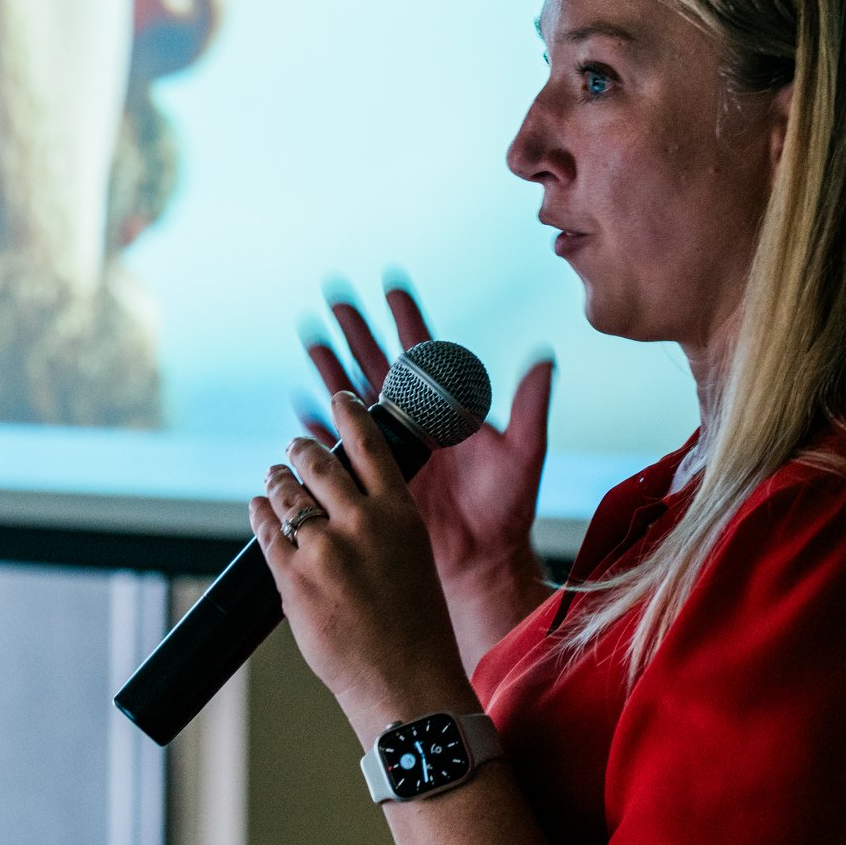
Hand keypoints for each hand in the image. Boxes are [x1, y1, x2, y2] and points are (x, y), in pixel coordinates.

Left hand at [250, 392, 479, 742]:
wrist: (404, 682)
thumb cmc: (417, 625)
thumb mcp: (414, 556)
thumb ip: (383, 521)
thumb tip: (348, 498)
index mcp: (399, 513)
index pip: (368, 443)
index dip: (349, 413)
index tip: (339, 397)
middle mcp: (360, 523)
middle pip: (318, 463)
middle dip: (302, 449)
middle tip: (297, 446)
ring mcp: (323, 550)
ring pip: (287, 495)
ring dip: (278, 479)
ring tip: (274, 475)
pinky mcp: (291, 578)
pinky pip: (267, 532)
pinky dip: (260, 513)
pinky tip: (259, 507)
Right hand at [299, 282, 553, 602]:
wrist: (481, 559)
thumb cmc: (507, 508)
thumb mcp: (523, 454)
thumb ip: (529, 408)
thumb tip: (543, 359)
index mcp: (446, 407)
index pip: (423, 351)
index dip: (407, 318)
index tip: (392, 285)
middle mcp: (413, 420)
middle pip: (378, 362)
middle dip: (357, 330)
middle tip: (337, 297)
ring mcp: (388, 446)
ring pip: (352, 395)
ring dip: (331, 366)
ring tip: (312, 335)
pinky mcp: (370, 475)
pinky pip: (337, 442)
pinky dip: (319, 422)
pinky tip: (302, 402)